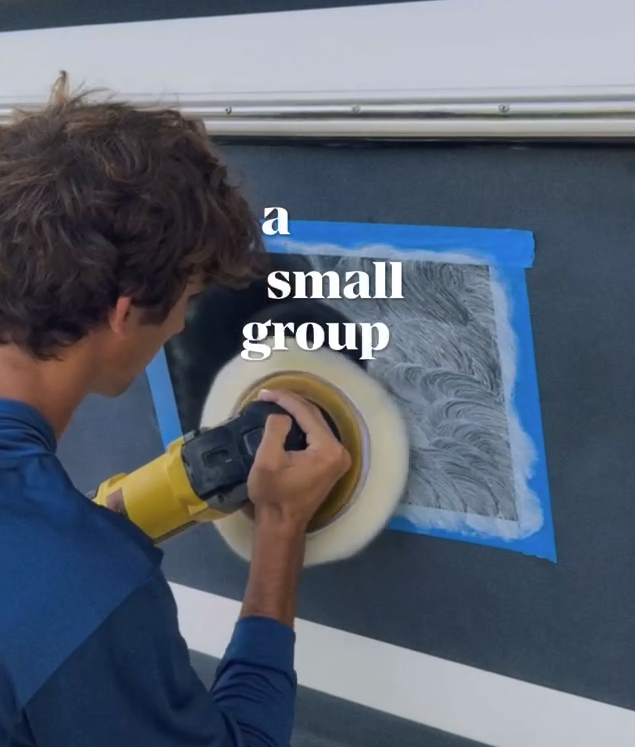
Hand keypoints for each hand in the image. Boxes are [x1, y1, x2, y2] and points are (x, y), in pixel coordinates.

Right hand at [246, 388, 351, 532]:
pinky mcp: (331, 463)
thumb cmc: (273, 495)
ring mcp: (338, 458)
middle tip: (268, 395)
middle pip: (314, 417)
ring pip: (316, 424)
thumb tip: (282, 414)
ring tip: (274, 402)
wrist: (281, 524)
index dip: (285, 399)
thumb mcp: (267, 461)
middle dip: (291, 403)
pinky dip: (301, 425)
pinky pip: (316, 435)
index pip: (307, 413)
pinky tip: (286, 418)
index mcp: (328, 450)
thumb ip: (276, 430)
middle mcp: (340, 451)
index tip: (264, 393)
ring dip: (296, 412)